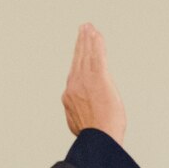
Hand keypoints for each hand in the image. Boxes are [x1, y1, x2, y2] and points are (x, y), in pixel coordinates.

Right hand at [62, 23, 125, 145]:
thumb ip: (78, 113)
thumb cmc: (95, 137)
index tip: (80, 47)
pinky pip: (97, 56)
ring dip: (88, 39)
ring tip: (89, 27)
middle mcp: (74, 85)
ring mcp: (85, 81)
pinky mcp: (98, 78)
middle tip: (83, 29)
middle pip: (78, 59)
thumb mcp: (80, 124)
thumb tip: (81, 114)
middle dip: (81, 43)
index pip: (75, 71)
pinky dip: (96, 44)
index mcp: (70, 96)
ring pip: (86, 55)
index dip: (77, 57)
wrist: (99, 139)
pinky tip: (96, 34)